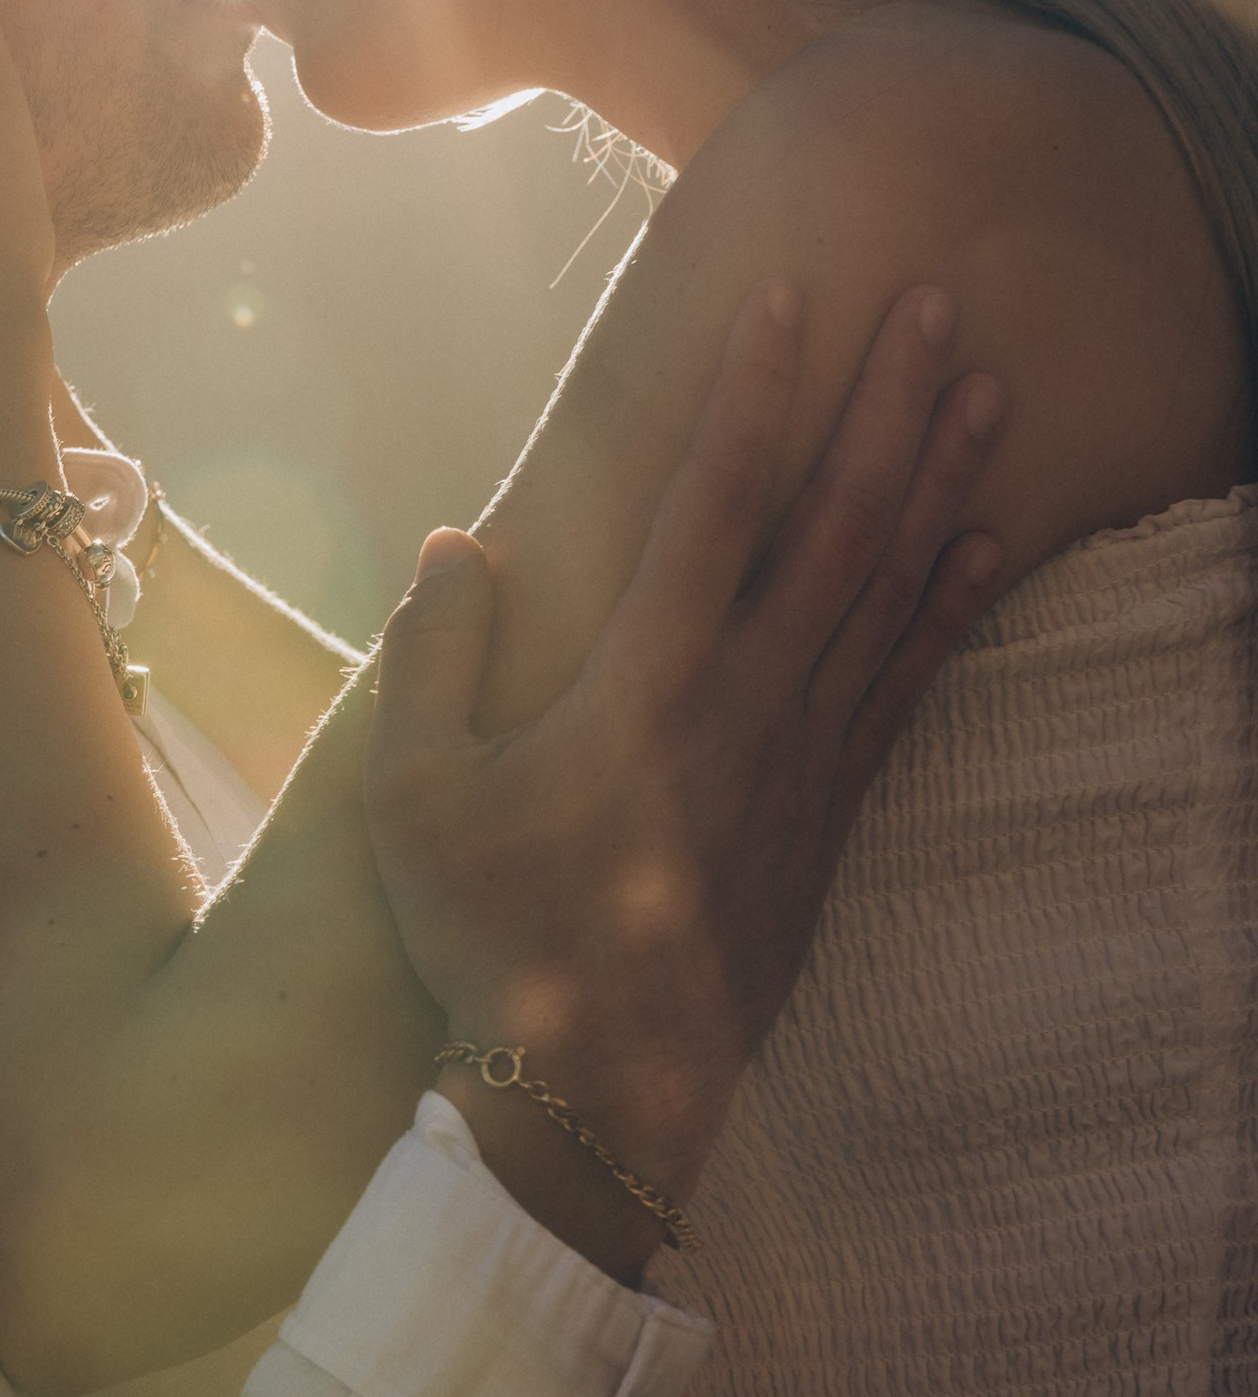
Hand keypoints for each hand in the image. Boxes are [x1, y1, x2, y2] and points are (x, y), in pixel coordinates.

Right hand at [363, 280, 1002, 1274]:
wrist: (588, 1098)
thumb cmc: (485, 937)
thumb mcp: (410, 797)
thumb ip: (431, 655)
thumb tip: (457, 541)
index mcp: (643, 688)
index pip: (713, 505)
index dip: (755, 393)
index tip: (791, 297)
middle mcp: (744, 708)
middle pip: (837, 526)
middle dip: (888, 406)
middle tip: (936, 302)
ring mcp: (800, 764)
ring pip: (889, 594)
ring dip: (939, 482)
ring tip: (986, 389)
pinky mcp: (829, 816)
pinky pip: (905, 685)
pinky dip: (948, 605)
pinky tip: (982, 544)